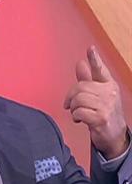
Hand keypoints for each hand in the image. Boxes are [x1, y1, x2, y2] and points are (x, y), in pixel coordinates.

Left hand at [64, 46, 128, 160]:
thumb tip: (80, 63)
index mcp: (108, 85)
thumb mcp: (96, 95)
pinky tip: (80, 119)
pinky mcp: (101, 118)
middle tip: (70, 105)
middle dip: (70, 97)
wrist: (114, 135)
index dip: (94, 59)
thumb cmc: (103, 112)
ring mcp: (107, 106)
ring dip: (73, 108)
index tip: (90, 48)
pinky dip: (75, 116)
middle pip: (80, 87)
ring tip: (78, 112)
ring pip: (78, 99)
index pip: (100, 70)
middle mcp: (110, 93)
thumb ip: (87, 80)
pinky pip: (78, 112)